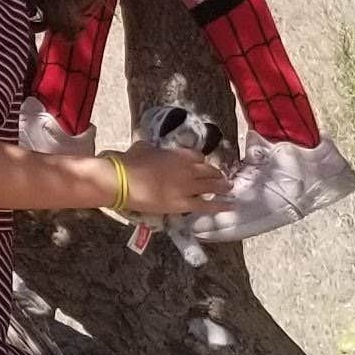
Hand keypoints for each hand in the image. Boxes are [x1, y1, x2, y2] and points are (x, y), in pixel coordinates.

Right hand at [111, 143, 228, 216]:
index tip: (203, 166)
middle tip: (221, 177)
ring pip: (211, 186)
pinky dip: (220, 206)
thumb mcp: (143, 148)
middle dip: (216, 174)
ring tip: (229, 188)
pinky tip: (231, 207)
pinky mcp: (183, 203)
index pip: (197, 157)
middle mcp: (187, 169)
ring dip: (222, 186)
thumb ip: (153, 150)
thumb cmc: (129, 162)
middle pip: (208, 171)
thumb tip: (150, 150)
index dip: (202, 162)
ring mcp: (187, 186)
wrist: (123, 180)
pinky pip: (206, 205)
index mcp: (177, 154)